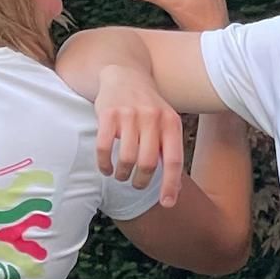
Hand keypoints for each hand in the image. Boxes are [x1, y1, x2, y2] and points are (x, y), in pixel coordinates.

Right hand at [95, 64, 184, 207]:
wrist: (125, 74)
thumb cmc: (148, 107)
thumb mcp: (165, 123)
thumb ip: (169, 150)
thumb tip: (176, 190)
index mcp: (171, 122)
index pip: (174, 160)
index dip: (171, 185)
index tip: (167, 204)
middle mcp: (152, 117)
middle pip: (147, 163)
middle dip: (141, 181)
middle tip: (136, 184)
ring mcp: (129, 114)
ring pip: (126, 158)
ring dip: (122, 174)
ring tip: (120, 176)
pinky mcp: (108, 113)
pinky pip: (104, 148)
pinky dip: (104, 164)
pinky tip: (106, 168)